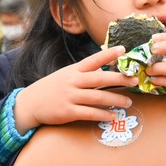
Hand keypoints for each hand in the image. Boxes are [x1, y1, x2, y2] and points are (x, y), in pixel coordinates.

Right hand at [13, 46, 137, 132]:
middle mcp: (73, 81)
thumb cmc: (52, 88)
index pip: (94, 60)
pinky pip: (89, 113)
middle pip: (100, 78)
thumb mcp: (66, 75)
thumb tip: (103, 70)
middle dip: (119, 79)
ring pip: (98, 97)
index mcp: (74, 70)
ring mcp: (70, 96)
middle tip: (135, 80)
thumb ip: (83, 73)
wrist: (30, 103)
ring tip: (128, 102)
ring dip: (115, 100)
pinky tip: (113, 116)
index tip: (123, 49)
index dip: (108, 54)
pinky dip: (103, 114)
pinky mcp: (68, 111)